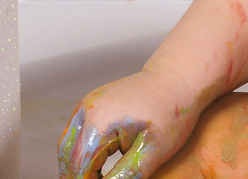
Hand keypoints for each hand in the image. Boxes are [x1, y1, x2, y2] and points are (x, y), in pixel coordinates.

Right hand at [58, 69, 204, 178]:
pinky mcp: (92, 103)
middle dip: (77, 176)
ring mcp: (87, 104)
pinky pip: (77, 133)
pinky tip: (95, 167)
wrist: (179, 79)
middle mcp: (86, 110)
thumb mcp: (152, 151)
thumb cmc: (172, 112)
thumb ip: (126, 175)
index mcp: (99, 123)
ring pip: (68, 145)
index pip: (79, 167)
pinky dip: (82, 152)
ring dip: (77, 166)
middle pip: (68, 157)